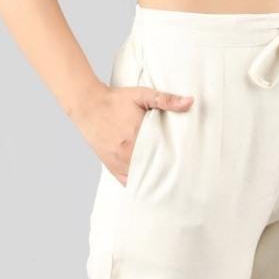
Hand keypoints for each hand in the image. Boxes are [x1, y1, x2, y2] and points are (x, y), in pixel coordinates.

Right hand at [69, 81, 193, 185]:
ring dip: (156, 178)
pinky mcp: (111, 166)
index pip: (164, 155)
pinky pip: (128, 182)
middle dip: (169, 170)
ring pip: (142, 178)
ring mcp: (118, 162)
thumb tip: (190, 102)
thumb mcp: (142, 95)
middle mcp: (127, 153)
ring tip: (172, 180)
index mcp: (138, 136)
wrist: (88, 105)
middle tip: (185, 173)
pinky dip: (139, 183)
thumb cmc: (116, 99)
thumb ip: (166, 99)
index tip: (190, 161)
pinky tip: (151, 183)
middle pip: (155, 168)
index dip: (178, 159)